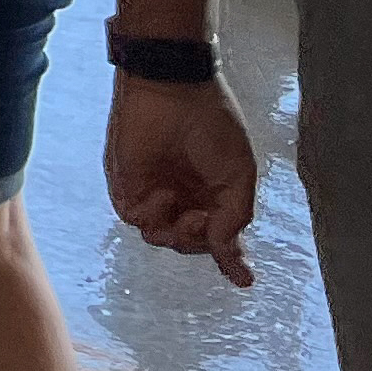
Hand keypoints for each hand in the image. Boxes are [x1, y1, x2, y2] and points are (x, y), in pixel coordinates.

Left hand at [106, 75, 258, 287]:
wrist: (173, 90)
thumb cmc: (212, 125)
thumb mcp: (239, 174)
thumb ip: (235, 215)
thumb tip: (224, 248)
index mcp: (213, 193)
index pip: (219, 235)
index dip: (231, 259)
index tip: (244, 280)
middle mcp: (184, 197)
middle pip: (191, 243)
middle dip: (202, 243)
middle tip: (208, 224)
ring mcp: (154, 192)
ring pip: (163, 237)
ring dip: (179, 236)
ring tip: (191, 214)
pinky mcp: (127, 185)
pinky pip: (136, 219)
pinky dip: (153, 215)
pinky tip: (164, 194)